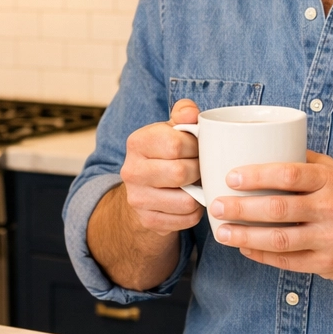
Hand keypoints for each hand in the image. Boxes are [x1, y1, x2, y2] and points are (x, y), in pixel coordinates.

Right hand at [119, 99, 203, 235]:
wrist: (144, 189)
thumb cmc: (165, 154)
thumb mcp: (171, 129)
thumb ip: (184, 113)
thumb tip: (192, 113)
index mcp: (137, 142)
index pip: (175, 144)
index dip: (196, 147)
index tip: (198, 148)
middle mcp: (131, 171)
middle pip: (181, 173)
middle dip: (199, 170)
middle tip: (201, 168)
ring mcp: (137, 198)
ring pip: (186, 200)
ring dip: (200, 193)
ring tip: (197, 184)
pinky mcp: (148, 220)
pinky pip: (186, 219)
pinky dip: (196, 211)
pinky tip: (191, 200)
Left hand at [209, 151, 332, 280]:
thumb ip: (304, 159)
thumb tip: (262, 143)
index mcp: (330, 181)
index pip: (289, 174)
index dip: (257, 175)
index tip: (230, 176)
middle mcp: (331, 208)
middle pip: (278, 209)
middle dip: (241, 208)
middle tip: (216, 205)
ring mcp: (329, 239)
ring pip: (279, 240)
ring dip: (245, 236)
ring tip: (222, 232)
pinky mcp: (326, 264)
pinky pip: (287, 262)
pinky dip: (261, 256)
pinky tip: (243, 249)